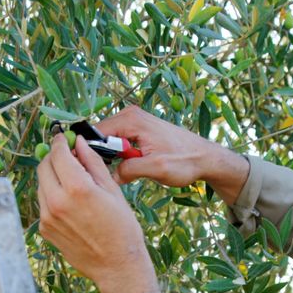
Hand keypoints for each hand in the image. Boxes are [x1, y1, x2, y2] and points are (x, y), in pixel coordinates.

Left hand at [36, 133, 159, 292]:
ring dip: (53, 177)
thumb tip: (79, 143)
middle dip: (54, 158)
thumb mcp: (112, 190)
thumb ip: (92, 163)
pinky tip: (72, 204)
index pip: (58, 154)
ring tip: (73, 183)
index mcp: (77, 188)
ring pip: (41, 185)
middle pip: (44, 167)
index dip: (60, 142)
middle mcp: (57, 201)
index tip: (63, 138)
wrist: (116, 266)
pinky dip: (53, 196)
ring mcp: (48, 217)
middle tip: (67, 157)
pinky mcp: (45, 229)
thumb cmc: (122, 229)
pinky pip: (44, 203)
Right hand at [95, 106, 250, 204]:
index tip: (87, 169)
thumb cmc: (185, 161)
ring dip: (108, 156)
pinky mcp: (139, 129)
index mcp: (132, 120)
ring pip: (108, 139)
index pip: (96, 132)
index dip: (88, 151)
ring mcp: (135, 121)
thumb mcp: (156, 168)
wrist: (206, 158)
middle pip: (100, 135)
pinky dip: (117, 154)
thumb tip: (109, 177)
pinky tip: (124, 167)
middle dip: (98, 154)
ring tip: (114, 172)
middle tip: (101, 175)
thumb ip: (130, 170)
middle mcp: (131, 115)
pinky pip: (118, 140)